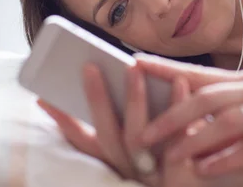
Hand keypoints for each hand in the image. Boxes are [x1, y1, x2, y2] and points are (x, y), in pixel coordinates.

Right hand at [38, 63, 242, 186]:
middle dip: (97, 100)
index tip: (43, 100)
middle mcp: (137, 174)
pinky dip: (177, 106)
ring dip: (134, 100)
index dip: (64, 124)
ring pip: (137, 139)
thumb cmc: (199, 158)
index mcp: (126, 166)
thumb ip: (144, 123)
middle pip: (109, 137)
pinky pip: (178, 138)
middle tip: (91, 66)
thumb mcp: (163, 144)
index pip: (88, 146)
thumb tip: (130, 75)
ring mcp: (161, 177)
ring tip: (134, 67)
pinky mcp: (188, 177)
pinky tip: (180, 81)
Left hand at [136, 54, 242, 173]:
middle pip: (208, 97)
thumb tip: (178, 121)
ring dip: (197, 138)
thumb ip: (222, 113)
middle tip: (144, 133)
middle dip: (172, 114)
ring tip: (171, 154)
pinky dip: (227, 157)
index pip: (199, 73)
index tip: (133, 65)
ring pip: (229, 120)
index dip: (166, 68)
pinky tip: (207, 167)